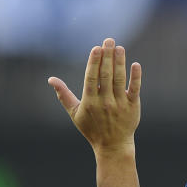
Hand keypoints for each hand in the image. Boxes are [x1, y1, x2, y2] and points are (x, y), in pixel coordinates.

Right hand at [48, 38, 141, 155]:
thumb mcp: (75, 113)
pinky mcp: (132, 107)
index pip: (91, 78)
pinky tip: (135, 65)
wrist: (113, 146)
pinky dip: (135, 77)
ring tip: (119, 48)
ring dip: (120, 62)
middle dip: (107, 56)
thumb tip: (51, 80)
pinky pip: (135, 89)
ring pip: (120, 80)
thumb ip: (64, 95)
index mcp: (90, 102)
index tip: (96, 48)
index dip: (94, 62)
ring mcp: (119, 104)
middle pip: (106, 75)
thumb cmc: (92, 129)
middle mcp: (105, 102)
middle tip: (109, 40)